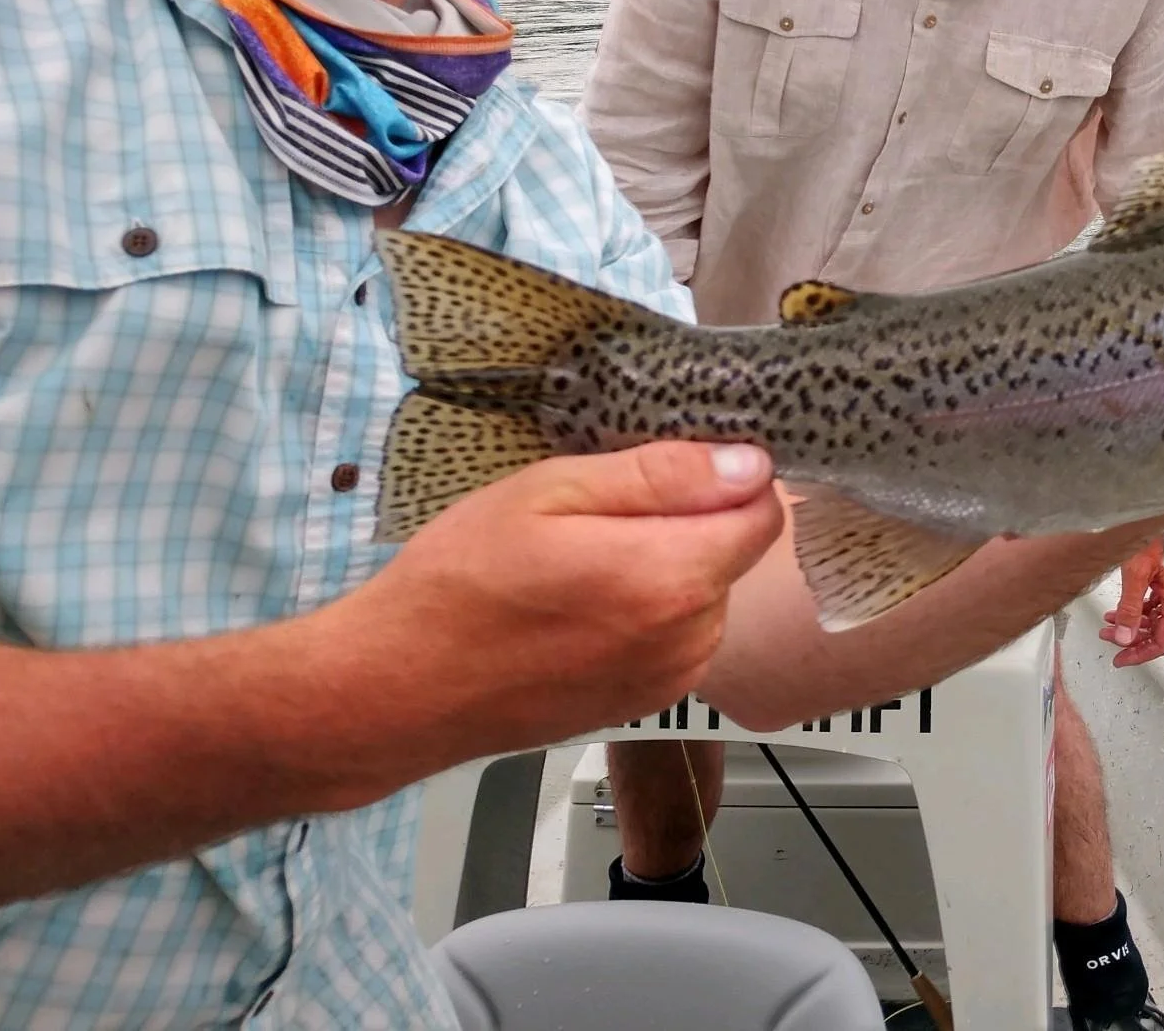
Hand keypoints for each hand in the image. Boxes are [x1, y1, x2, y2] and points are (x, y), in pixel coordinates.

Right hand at [337, 441, 783, 767]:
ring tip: (583, 557)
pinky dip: (649, 610)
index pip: (764, 511)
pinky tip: (582, 603)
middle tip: (602, 510)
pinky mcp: (646, 702)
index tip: (679, 461)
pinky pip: (679, 635)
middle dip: (691, 521)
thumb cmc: (461, 579)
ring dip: (669, 566)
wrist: (398, 689)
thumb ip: (661, 476)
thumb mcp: (550, 493)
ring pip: (708, 593)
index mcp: (674, 577)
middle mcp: (690, 637)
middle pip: (735, 552)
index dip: (733, 476)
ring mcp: (670, 678)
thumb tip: (749, 462)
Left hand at [1098, 539, 1163, 666]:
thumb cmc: (1156, 532)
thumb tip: (1123, 636)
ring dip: (1133, 624)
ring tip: (1110, 624)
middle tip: (1110, 640)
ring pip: (1157, 618)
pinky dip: (1138, 609)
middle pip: (1160, 631)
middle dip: (1132, 638)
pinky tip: (1121, 609)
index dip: (1140, 654)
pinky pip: (1157, 603)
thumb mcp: (1135, 573)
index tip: (1121, 659)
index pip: (1163, 641)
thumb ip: (1128, 608)